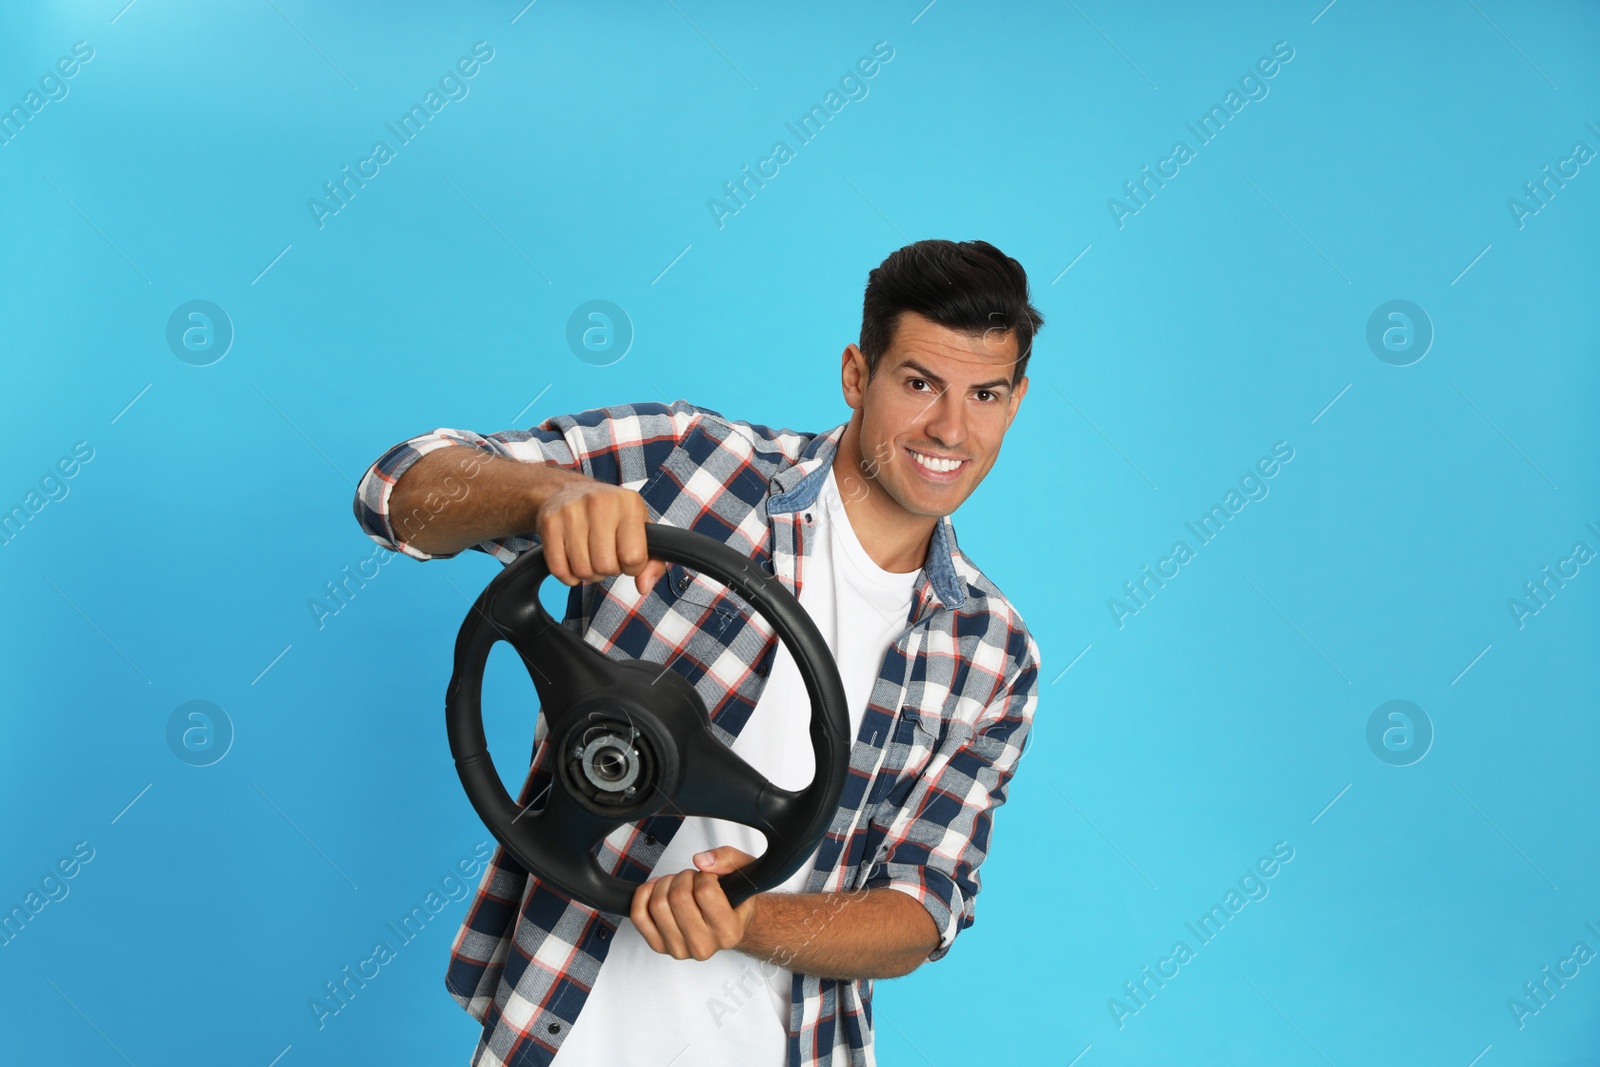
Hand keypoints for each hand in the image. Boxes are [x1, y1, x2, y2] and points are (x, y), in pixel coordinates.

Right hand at [535, 475, 666, 595]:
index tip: (626, 557)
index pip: (634, 558)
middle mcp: (600, 503)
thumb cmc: (610, 514)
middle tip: (605, 554)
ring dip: (588, 572)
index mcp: (629, 503)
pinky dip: (568, 575)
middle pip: (606, 567)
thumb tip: (644, 586)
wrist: (568, 491)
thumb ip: (653, 562)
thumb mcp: (640, 529)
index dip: (632, 567)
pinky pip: (559, 569)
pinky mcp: (549, 523)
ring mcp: (571, 511)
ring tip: (590, 555)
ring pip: (582, 570)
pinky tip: (573, 559)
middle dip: (608, 570)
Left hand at [631, 846, 758, 960]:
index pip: (705, 891)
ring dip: (666, 884)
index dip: (704, 875)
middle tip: (692, 880)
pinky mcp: (660, 946)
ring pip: (658, 904)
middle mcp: (704, 946)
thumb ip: (727, 859)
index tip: (709, 878)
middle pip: (678, 897)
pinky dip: (644, 895)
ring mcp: (679, 949)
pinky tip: (657, 890)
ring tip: (679, 886)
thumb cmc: (736, 900)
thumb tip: (701, 861)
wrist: (729, 924)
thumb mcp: (744, 872)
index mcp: (728, 932)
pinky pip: (639, 916)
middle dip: (684, 877)